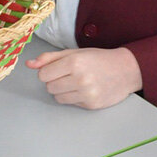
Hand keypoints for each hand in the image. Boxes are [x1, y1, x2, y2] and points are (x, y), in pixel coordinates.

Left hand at [26, 47, 141, 108]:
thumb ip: (50, 58)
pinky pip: (70, 103)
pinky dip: (74, 97)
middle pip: (49, 87)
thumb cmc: (99, 59)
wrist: (126, 70)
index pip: (43, 74)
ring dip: (63, 91)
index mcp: (74, 62)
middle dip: (55, 81)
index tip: (58, 69)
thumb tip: (30, 64)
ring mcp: (86, 93)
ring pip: (57, 97)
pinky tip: (85, 89)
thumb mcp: (75, 52)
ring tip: (77, 82)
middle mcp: (80, 78)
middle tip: (70, 75)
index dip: (48, 71)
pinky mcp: (91, 104)